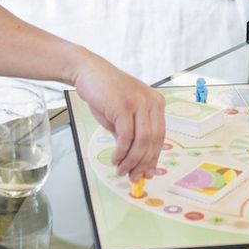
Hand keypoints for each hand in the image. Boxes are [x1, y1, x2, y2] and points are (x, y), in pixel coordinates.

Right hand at [71, 55, 165, 180]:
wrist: (89, 73)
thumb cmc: (106, 93)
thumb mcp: (124, 115)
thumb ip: (132, 135)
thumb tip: (137, 162)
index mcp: (156, 103)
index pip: (160, 137)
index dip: (153, 158)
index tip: (146, 173)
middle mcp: (151, 102)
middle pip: (153, 141)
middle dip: (143, 163)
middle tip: (133, 176)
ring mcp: (139, 103)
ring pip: (142, 141)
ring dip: (131, 160)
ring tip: (121, 169)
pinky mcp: (124, 106)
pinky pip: (126, 136)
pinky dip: (121, 152)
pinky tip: (115, 158)